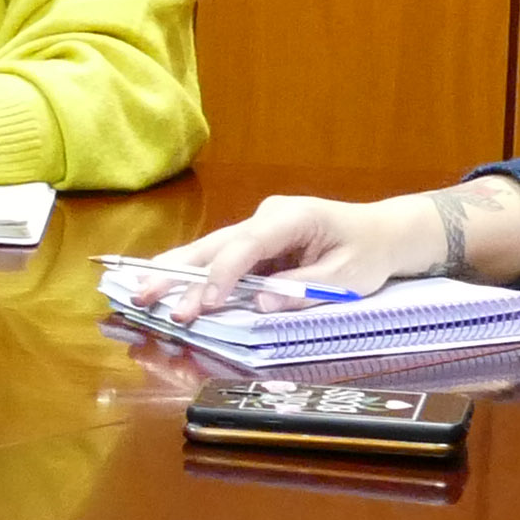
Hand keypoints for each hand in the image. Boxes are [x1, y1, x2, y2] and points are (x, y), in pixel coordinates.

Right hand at [119, 193, 435, 316]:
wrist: (380, 233)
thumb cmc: (366, 254)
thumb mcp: (346, 279)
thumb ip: (303, 290)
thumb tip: (261, 303)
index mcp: (292, 217)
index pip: (247, 245)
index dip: (222, 274)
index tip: (202, 302)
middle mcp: (267, 216)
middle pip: (216, 245)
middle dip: (180, 274)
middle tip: (145, 297)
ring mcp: (257, 226)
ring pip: (210, 249)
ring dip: (176, 272)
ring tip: (139, 289)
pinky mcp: (254, 241)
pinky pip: (219, 257)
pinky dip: (191, 273)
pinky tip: (162, 283)